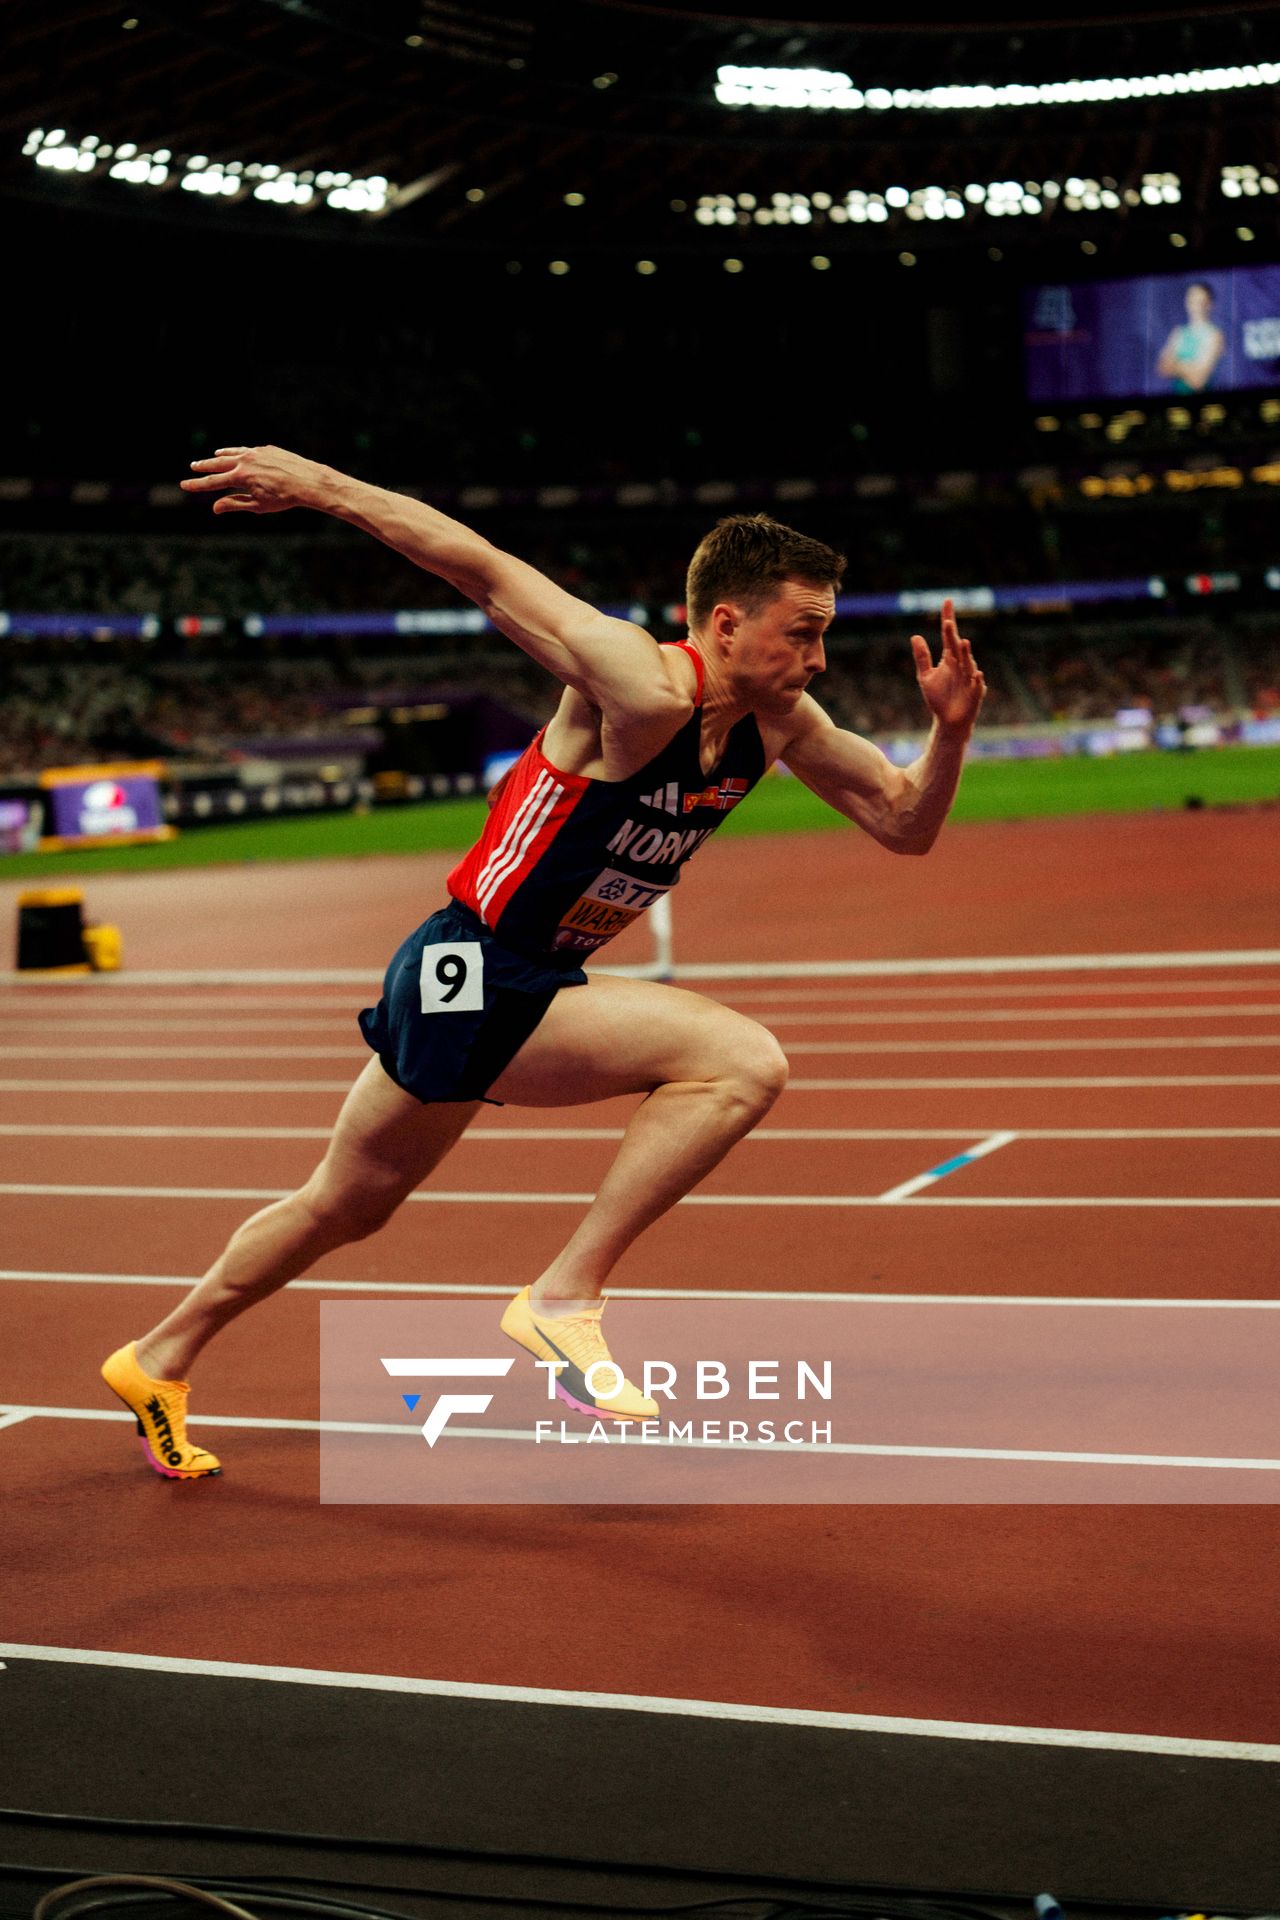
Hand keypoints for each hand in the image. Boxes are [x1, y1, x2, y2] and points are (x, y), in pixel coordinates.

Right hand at [180, 444, 330, 514]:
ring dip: (221, 456)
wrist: (307, 480)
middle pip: (218, 463)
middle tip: (193, 467)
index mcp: (240, 476)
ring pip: (233, 453)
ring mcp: (256, 453)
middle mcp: (245, 461)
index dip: (197, 485)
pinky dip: (239, 452)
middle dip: (204, 466)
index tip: (184, 485)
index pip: (213, 482)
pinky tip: (238, 454)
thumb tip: (215, 507)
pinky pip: (248, 450)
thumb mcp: (257, 505)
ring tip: (213, 456)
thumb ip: (235, 504)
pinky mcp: (267, 449)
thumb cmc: (284, 497)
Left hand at [910, 598, 985, 734]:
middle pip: (956, 647)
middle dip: (952, 636)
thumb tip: (915, 636)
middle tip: (947, 622)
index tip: (947, 601)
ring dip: (966, 654)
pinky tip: (976, 674)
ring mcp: (969, 678)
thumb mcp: (926, 677)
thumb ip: (922, 657)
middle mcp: (961, 665)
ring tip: (962, 642)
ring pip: (968, 664)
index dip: (948, 618)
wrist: (948, 721)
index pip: (948, 636)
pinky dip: (977, 680)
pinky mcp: (974, 694)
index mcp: (949, 659)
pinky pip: (977, 686)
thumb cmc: (939, 698)